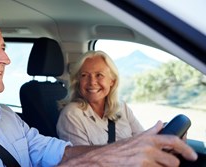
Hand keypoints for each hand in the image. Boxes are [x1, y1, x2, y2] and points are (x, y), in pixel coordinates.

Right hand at [59, 121, 196, 166]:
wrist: (103, 159)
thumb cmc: (118, 150)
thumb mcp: (135, 138)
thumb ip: (151, 131)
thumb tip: (161, 123)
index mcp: (148, 139)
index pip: (173, 141)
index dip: (186, 150)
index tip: (192, 156)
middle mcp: (148, 149)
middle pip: (173, 162)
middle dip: (168, 165)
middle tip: (159, 164)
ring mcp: (144, 161)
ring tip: (146, 165)